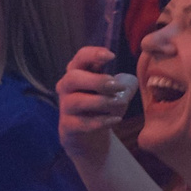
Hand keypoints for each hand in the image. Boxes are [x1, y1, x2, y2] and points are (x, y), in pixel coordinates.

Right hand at [55, 43, 137, 168]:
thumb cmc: (105, 105)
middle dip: (98, 81)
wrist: (91, 136)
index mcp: (79, 71)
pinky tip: (117, 119)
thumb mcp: (118, 90)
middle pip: (73, 77)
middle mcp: (67, 87)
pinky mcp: (68, 126)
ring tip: (120, 103)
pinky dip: (102, 121)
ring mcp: (65, 106)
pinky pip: (82, 123)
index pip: (80, 57)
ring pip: (76, 101)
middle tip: (119, 87)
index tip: (112, 56)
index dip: (94, 54)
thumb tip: (124, 84)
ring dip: (101, 101)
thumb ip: (124, 82)